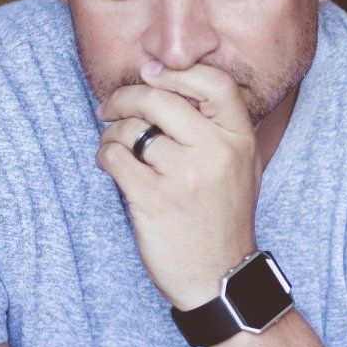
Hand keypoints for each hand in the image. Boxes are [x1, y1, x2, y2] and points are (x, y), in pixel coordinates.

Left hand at [94, 60, 259, 310]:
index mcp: (240, 139)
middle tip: (109, 107)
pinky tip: (111, 165)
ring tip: (114, 146)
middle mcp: (216, 152)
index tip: (150, 72)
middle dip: (125, 97)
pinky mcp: (154, 198)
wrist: (219, 275)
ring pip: (131, 128)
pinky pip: (114, 157)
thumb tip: (168, 79)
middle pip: (160, 98)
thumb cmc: (223, 217)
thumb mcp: (241, 165)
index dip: (176, 71)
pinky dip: (105, 156)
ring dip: (112, 134)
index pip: (213, 82)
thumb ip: (217, 125)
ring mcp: (185, 175)